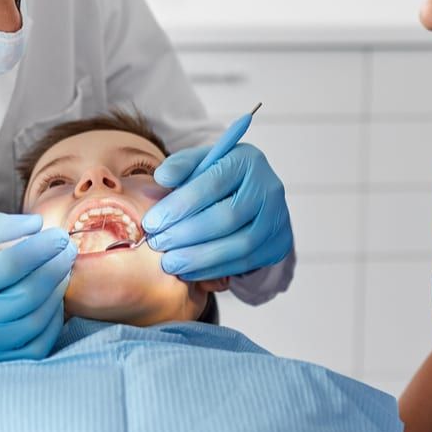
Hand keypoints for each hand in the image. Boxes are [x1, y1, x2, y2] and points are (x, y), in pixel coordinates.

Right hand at [0, 213, 75, 397]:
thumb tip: (36, 225)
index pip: (7, 265)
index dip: (40, 248)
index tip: (56, 235)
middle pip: (26, 295)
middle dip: (54, 268)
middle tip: (66, 250)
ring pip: (35, 322)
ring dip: (57, 293)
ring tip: (61, 272)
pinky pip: (35, 348)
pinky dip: (51, 323)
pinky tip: (52, 303)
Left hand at [141, 143, 292, 280]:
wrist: (254, 198)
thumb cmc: (217, 179)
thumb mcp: (200, 164)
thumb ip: (180, 167)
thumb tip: (162, 178)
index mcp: (246, 160)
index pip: (212, 184)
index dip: (179, 206)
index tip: (152, 222)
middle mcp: (268, 187)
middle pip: (226, 217)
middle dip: (186, 234)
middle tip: (157, 244)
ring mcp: (278, 218)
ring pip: (238, 245)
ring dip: (198, 258)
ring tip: (170, 262)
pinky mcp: (279, 244)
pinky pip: (245, 263)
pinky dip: (213, 270)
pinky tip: (189, 271)